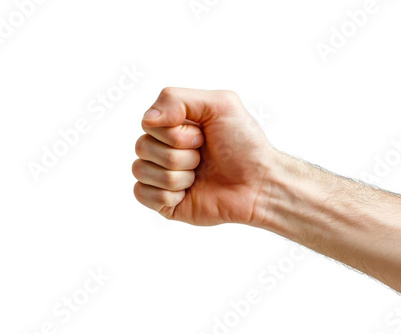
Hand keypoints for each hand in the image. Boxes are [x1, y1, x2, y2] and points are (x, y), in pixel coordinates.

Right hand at [132, 87, 274, 225]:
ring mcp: (162, 175)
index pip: (148, 123)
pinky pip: (142, 194)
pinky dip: (168, 195)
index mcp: (174, 125)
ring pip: (141, 171)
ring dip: (177, 175)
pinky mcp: (163, 202)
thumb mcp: (220, 104)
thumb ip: (178, 99)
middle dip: (179, 155)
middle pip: (142, 147)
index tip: (203, 136)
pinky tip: (188, 193)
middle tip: (203, 158)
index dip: (175, 134)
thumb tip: (147, 119)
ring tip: (200, 176)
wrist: (259, 185)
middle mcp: (165, 148)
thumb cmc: (244, 145)